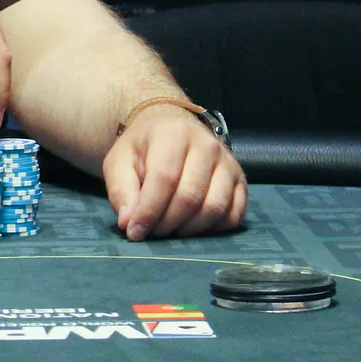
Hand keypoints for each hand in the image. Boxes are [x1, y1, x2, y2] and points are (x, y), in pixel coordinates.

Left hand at [103, 104, 246, 240]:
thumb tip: (129, 223)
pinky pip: (233, 215)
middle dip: (167, 223)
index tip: (135, 231)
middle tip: (151, 232)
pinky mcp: (241, 180)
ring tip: (169, 230)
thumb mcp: (119, 161)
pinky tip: (192, 226)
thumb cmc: (142, 148)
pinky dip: (213, 229)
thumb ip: (121, 190)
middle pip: (190, 197)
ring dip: (189, 230)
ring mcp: (229, 163)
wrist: (170, 128)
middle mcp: (207, 145)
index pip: (165, 178)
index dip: (149, 210)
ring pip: (215, 208)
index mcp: (174, 133)